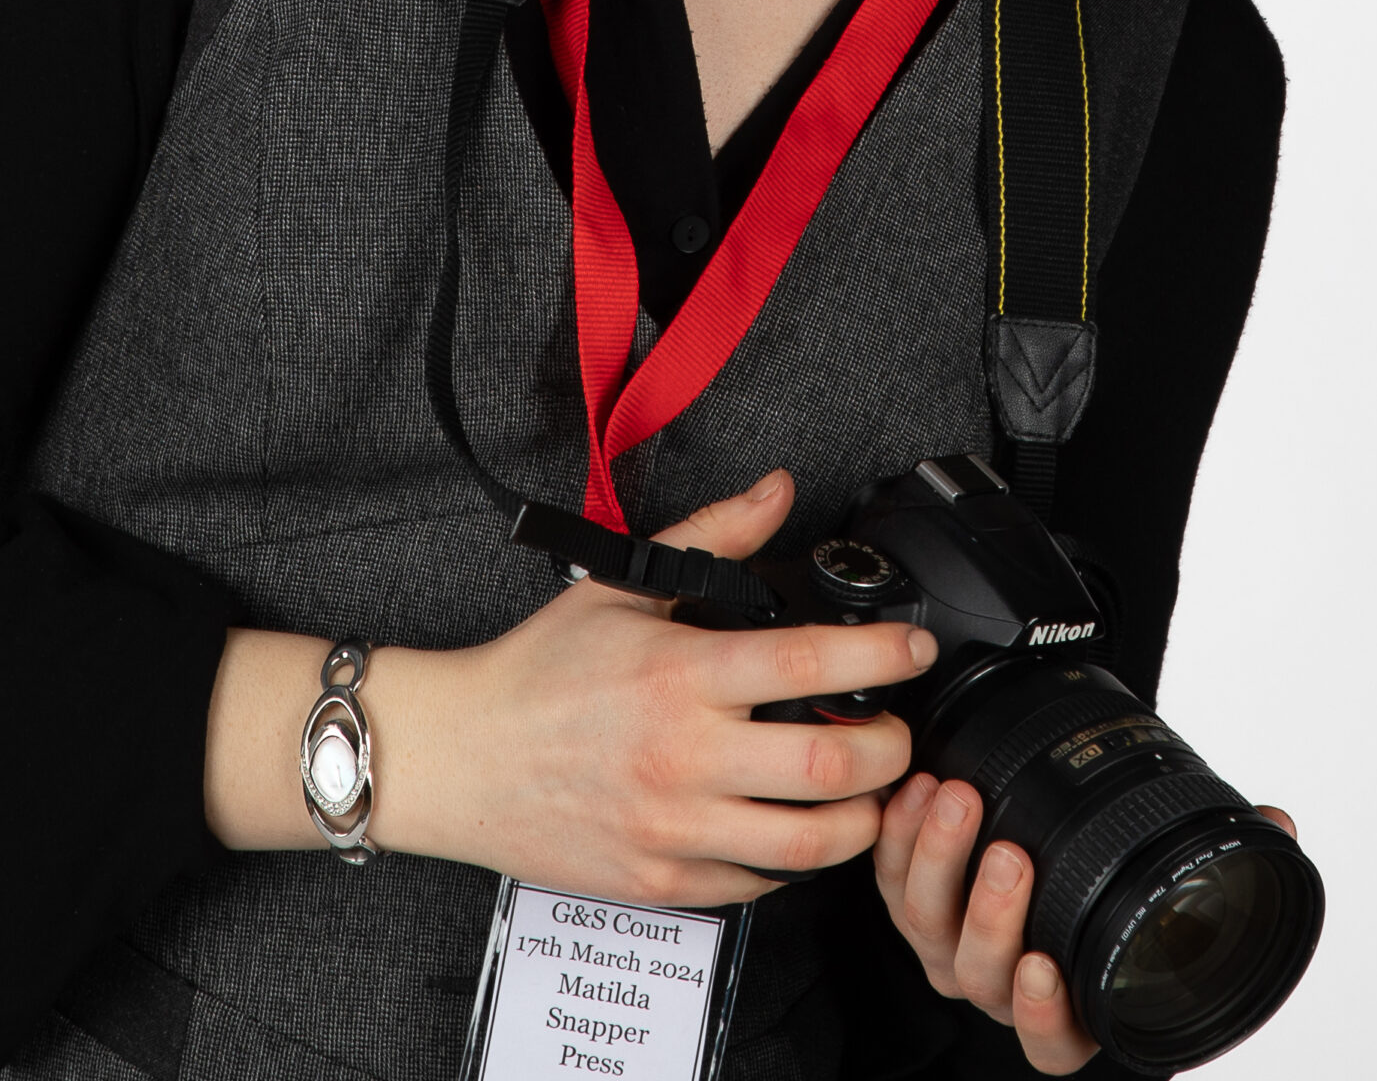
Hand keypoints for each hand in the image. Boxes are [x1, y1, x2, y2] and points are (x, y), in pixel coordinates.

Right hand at [372, 469, 935, 904]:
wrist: (463, 759)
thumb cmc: (540, 671)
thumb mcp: (622, 587)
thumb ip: (712, 538)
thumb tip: (779, 492)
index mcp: (678, 675)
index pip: (808, 664)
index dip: (880, 657)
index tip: (913, 649)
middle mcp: (683, 757)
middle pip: (832, 766)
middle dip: (891, 749)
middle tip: (897, 730)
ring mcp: (675, 830)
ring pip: (812, 843)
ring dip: (863, 817)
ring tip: (867, 789)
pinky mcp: (666, 883)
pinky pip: (762, 883)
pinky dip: (798, 857)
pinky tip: (798, 823)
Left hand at [875, 782, 1300, 1074]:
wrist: (1022, 837)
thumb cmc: (1098, 876)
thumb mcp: (1159, 873)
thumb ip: (1215, 852)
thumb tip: (1278, 820)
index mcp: (1063, 1004)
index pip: (1051, 1042)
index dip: (1042, 1014)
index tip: (1045, 966)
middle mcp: (1000, 984)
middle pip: (981, 972)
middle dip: (992, 911)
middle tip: (1010, 852)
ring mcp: (949, 944)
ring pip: (927, 922)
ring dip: (939, 859)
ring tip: (960, 801)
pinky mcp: (905, 896)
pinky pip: (887, 875)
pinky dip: (898, 832)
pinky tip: (918, 789)